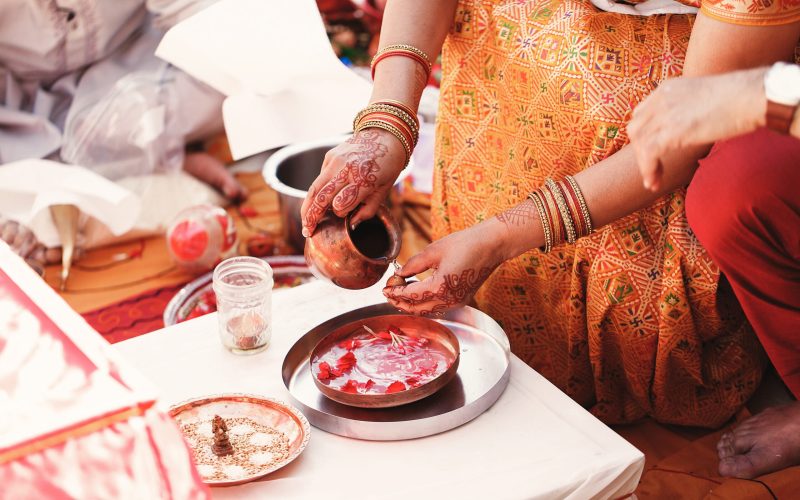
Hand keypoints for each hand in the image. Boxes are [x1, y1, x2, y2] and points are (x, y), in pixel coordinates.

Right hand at [300, 128, 405, 236]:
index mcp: (363, 180)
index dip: (340, 214)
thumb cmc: (386, 167)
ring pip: (315, 188)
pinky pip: (320, 178)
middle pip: (323, 197)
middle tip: (308, 231)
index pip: (342, 204)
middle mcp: (347, 169)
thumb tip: (351, 225)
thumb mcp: (383, 191)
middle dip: (313, 217)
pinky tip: (318, 200)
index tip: (343, 215)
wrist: (385, 137)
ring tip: (305, 221)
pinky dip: (317, 191)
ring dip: (307, 207)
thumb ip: (368, 210)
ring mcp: (336, 161)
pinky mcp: (329, 156)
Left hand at [383, 221, 505, 315]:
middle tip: (389, 293)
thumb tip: (400, 273)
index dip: (395, 293)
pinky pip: (438, 307)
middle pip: (417, 308)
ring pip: (427, 310)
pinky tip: (418, 292)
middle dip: (400, 302)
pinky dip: (424, 303)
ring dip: (412, 304)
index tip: (384, 288)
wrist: (492, 245)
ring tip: (400, 292)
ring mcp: (457, 302)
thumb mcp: (434, 251)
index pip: (410, 296)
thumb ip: (413, 264)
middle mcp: (449, 300)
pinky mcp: (462, 300)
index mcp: (440, 288)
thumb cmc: (466, 243)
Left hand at [628, 68, 765, 191]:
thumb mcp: (703, 98)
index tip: (653, 153)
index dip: (644, 136)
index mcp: (667, 89)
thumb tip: (690, 127)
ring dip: (644, 165)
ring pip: (640, 143)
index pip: (642, 115)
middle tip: (653, 168)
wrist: (754, 96)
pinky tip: (655, 182)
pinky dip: (648, 170)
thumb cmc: (741, 98)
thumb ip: (689, 109)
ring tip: (654, 181)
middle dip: (641, 151)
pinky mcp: (673, 130)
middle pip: (636, 129)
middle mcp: (661, 99)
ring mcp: (665, 114)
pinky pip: (649, 154)